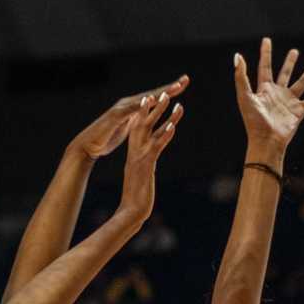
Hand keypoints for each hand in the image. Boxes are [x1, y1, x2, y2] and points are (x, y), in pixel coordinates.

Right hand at [68, 78, 188, 160]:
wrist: (89, 145)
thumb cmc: (107, 137)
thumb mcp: (127, 127)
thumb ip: (136, 119)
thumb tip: (144, 115)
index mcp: (134, 108)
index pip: (155, 98)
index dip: (169, 91)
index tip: (183, 84)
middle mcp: (129, 104)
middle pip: (153, 94)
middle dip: (169, 87)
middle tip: (185, 80)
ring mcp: (122, 108)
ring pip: (144, 99)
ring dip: (160, 93)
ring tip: (174, 88)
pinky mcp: (116, 116)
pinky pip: (131, 110)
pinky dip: (141, 104)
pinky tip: (150, 100)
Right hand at [116, 92, 181, 224]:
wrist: (131, 212)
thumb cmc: (137, 198)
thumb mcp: (141, 177)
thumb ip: (144, 166)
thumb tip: (148, 163)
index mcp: (134, 153)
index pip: (140, 128)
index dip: (147, 113)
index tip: (155, 99)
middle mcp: (135, 151)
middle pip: (144, 123)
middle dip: (154, 106)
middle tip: (165, 91)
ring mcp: (139, 157)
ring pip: (149, 130)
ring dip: (160, 114)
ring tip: (169, 99)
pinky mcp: (146, 165)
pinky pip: (156, 147)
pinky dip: (163, 136)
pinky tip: (172, 126)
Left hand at [233, 38, 303, 159]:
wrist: (266, 141)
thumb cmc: (253, 121)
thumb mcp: (245, 96)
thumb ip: (241, 76)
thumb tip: (237, 56)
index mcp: (263, 89)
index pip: (264, 67)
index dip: (265, 53)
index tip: (266, 40)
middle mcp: (277, 94)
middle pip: (284, 73)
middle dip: (290, 62)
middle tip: (294, 51)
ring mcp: (288, 102)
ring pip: (301, 83)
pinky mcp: (298, 112)